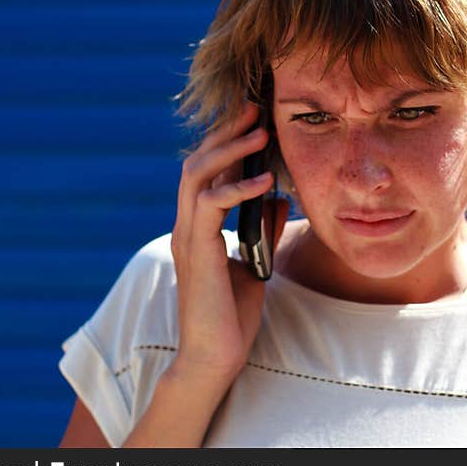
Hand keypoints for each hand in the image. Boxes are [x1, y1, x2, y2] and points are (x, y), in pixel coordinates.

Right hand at [169, 101, 288, 382]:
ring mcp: (187, 237)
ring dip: (230, 150)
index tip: (253, 117)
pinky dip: (236, 188)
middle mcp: (186, 225)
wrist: (216, 355)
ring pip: (196, 175)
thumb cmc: (233, 313)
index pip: (206, 170)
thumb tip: (280, 196)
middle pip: (196, 161)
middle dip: (226, 132)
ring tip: (261, 133)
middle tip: (254, 109)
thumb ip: (261, 227)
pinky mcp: (195, 252)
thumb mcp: (255, 260)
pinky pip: (210, 206)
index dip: (226, 140)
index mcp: (198, 226)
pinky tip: (264, 181)